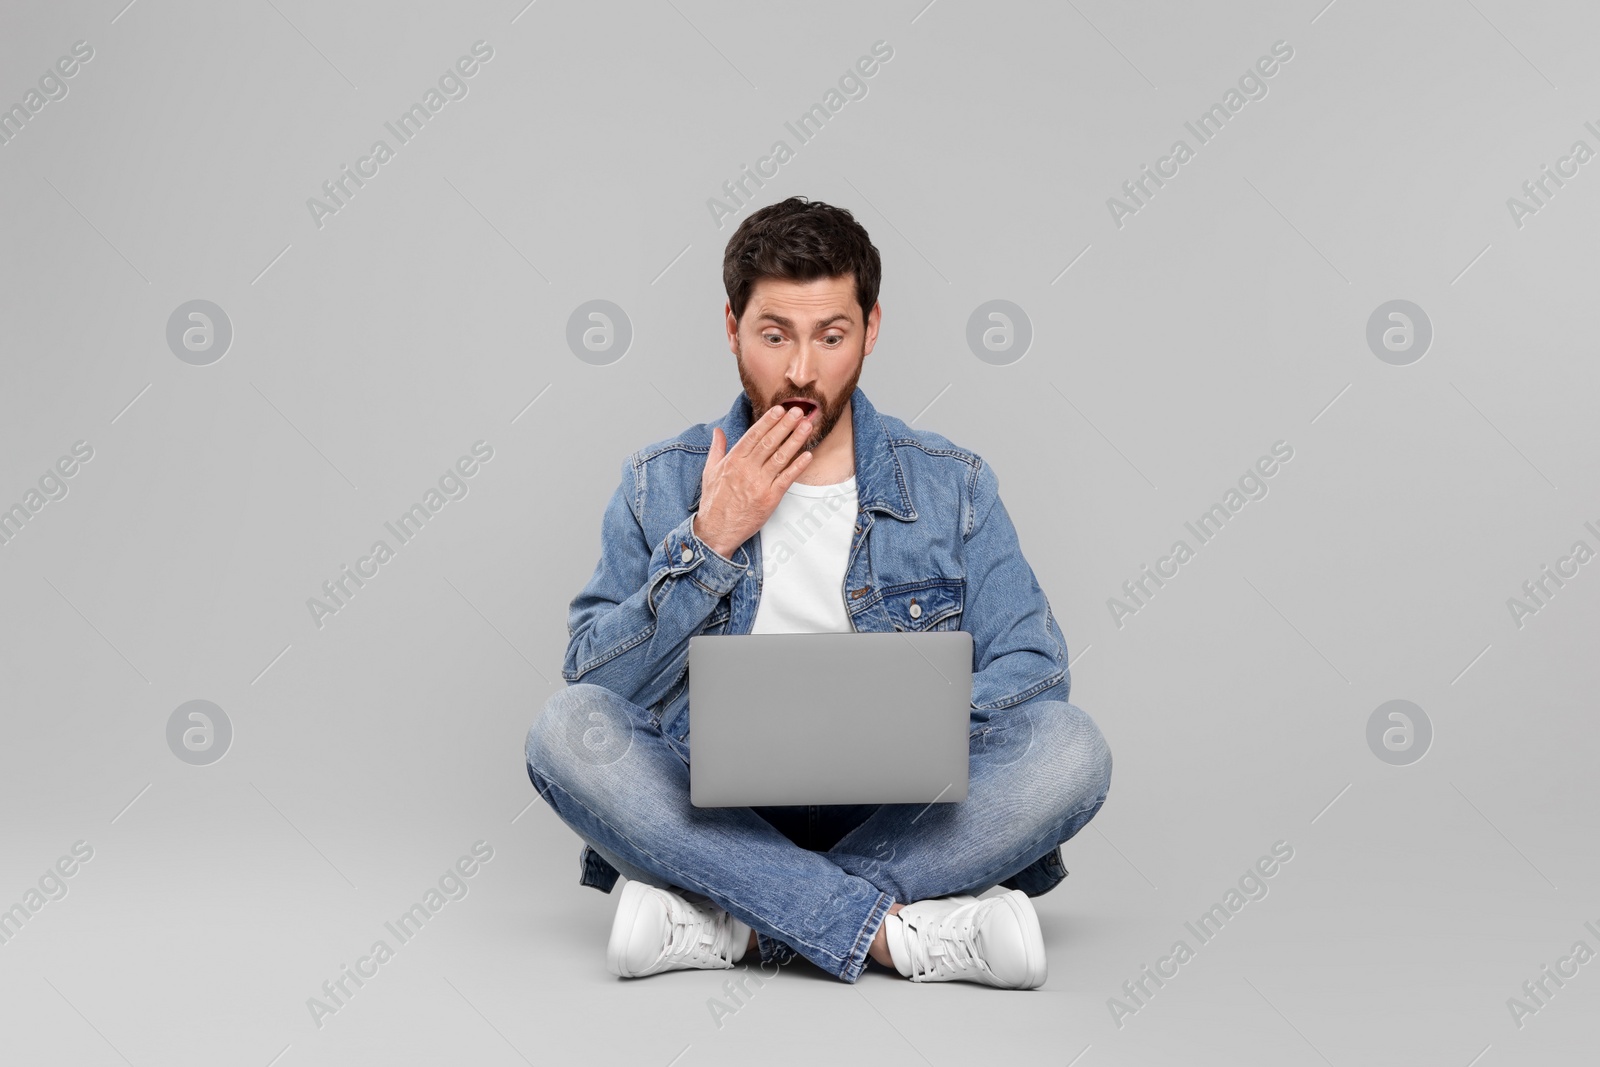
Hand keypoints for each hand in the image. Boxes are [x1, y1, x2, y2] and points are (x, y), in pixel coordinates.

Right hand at [692, 404, 814, 557]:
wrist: (716, 531)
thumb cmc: (714, 503)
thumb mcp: (709, 472)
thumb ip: (717, 449)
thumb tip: (717, 432)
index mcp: (733, 460)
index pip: (754, 435)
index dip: (768, 421)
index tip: (780, 409)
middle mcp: (747, 469)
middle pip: (769, 442)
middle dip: (785, 425)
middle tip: (799, 411)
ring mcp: (759, 484)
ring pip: (780, 457)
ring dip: (795, 440)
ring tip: (806, 427)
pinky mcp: (769, 499)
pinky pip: (786, 479)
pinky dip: (797, 467)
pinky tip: (808, 455)